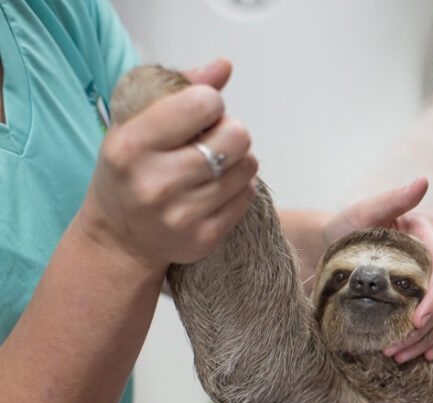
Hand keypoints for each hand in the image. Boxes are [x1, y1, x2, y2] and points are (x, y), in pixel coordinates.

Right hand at [74, 59, 257, 277]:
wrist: (118, 239)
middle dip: (231, 130)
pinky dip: (239, 186)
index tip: (201, 111)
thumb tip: (224, 66)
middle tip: (214, 138)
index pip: (203, 104)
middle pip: (236, 136)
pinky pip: (248, 195)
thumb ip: (180, 90)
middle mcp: (156, 182)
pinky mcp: (204, 237)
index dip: (211, 102)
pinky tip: (216, 187)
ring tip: (214, 163)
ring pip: (248, 167)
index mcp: (132, 145)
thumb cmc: (130, 171)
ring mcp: (182, 214)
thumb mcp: (135, 124)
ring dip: (238, 159)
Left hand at [323, 177, 432, 361]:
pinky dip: (432, 343)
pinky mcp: (422, 300)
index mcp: (428, 234)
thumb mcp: (363, 212)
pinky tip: (420, 358)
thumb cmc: (345, 228)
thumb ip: (393, 199)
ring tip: (398, 357)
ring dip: (426, 341)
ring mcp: (430, 281)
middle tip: (397, 349)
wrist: (330, 248)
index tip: (417, 320)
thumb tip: (423, 181)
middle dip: (425, 328)